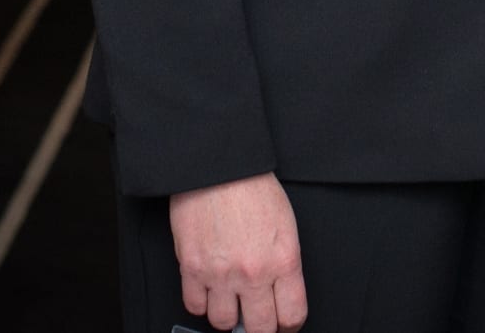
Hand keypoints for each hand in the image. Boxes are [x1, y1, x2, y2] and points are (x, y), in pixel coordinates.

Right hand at [168, 172, 308, 330]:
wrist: (220, 167)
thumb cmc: (253, 188)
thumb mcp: (286, 226)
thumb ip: (283, 264)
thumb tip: (278, 294)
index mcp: (284, 260)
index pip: (292, 315)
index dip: (288, 325)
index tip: (283, 324)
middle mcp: (254, 272)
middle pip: (260, 328)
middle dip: (260, 327)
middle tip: (257, 318)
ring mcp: (221, 273)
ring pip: (224, 323)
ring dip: (227, 315)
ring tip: (230, 301)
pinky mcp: (192, 268)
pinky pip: (195, 306)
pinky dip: (201, 303)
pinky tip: (208, 290)